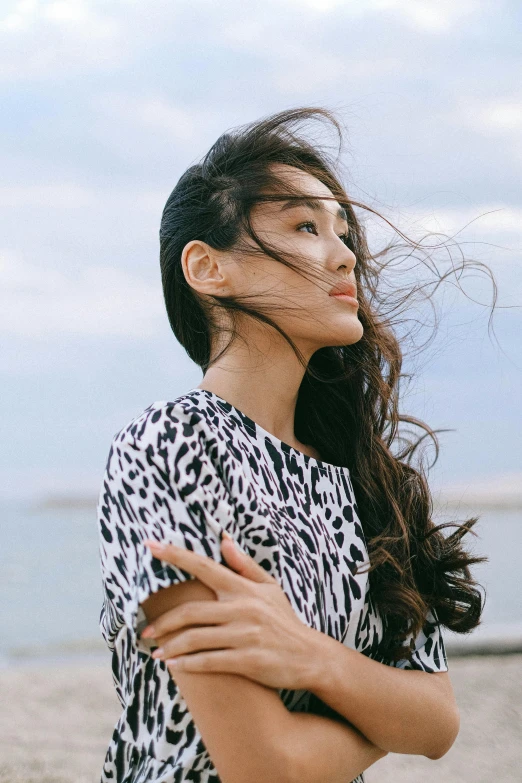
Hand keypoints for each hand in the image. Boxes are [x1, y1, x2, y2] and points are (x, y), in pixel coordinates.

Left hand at [140, 534, 323, 690]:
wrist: (309, 657)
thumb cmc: (284, 621)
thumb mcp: (269, 588)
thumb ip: (243, 565)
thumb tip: (223, 538)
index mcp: (243, 588)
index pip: (204, 567)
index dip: (175, 556)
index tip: (150, 546)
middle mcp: (242, 608)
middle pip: (191, 611)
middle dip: (163, 621)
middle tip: (145, 629)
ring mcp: (245, 635)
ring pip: (195, 639)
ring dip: (170, 646)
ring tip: (155, 652)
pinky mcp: (247, 660)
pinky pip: (209, 662)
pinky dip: (187, 665)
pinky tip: (174, 666)